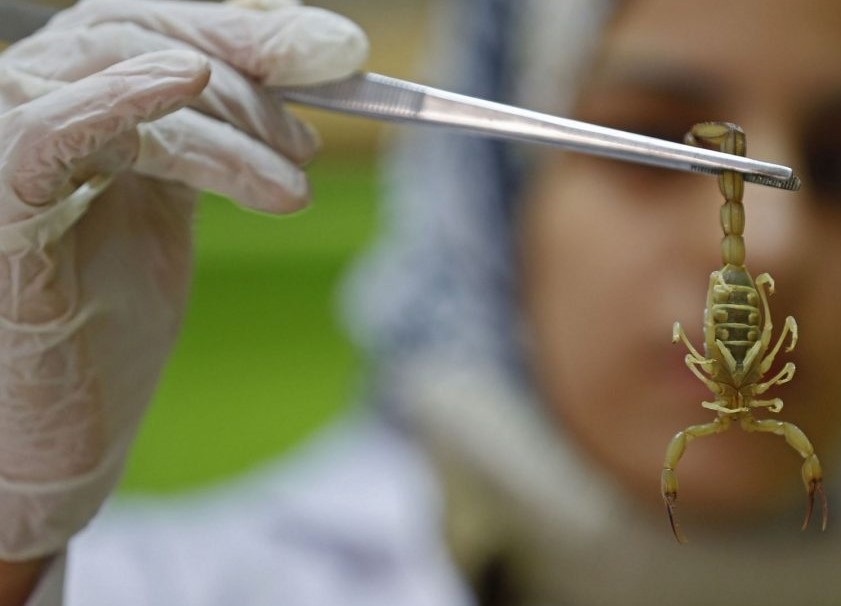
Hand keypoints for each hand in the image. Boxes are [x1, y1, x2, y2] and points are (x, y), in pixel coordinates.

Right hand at [0, 0, 366, 561]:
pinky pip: (48, 132)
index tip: (339, 48)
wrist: (55, 437)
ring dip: (227, 121)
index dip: (246, 26)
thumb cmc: (104, 331)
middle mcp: (24, 110)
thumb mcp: (172, 213)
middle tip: (330, 101)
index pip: (152, 28)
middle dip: (247, 62)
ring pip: (115, 75)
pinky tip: (183, 82)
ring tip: (291, 184)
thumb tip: (298, 75)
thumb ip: (214, 141)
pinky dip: (118, 100)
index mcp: (67, 107)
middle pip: (135, 34)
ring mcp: (2, 154)